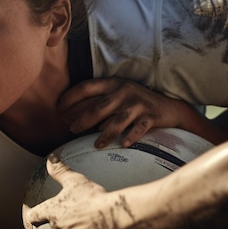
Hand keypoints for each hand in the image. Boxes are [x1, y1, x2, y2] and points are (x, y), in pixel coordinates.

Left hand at [23, 155, 121, 228]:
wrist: (112, 215)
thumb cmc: (93, 195)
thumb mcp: (75, 180)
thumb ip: (60, 170)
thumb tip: (50, 157)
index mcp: (54, 209)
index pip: (36, 214)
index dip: (33, 216)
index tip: (31, 218)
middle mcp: (58, 226)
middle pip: (54, 227)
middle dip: (60, 225)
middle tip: (67, 223)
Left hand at [58, 77, 198, 147]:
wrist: (169, 108)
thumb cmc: (135, 103)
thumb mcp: (117, 96)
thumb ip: (98, 102)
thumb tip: (72, 116)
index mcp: (113, 83)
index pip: (87, 87)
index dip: (71, 97)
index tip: (58, 108)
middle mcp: (124, 91)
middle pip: (99, 106)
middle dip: (83, 118)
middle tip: (71, 129)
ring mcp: (138, 103)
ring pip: (118, 119)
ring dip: (106, 133)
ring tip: (96, 145)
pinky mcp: (151, 116)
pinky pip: (140, 127)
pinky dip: (131, 136)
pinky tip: (123, 144)